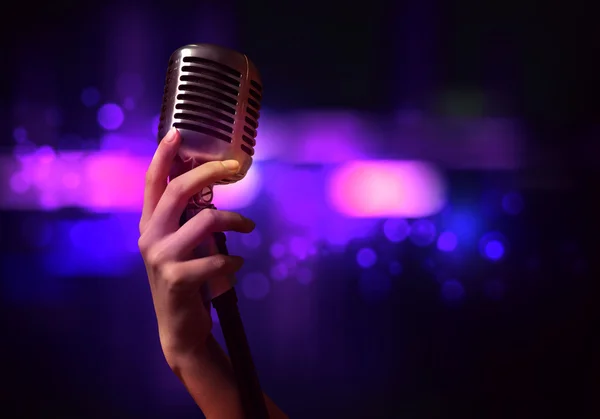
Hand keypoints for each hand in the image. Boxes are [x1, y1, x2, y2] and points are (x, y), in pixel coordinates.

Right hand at [138, 128, 255, 365]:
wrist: (179, 328)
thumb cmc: (185, 280)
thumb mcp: (179, 246)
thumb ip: (185, 220)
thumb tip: (208, 188)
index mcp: (149, 225)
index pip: (153, 183)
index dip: (163, 156)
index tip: (177, 132)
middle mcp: (149, 237)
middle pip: (178, 192)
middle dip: (209, 173)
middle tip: (234, 167)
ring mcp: (160, 258)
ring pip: (205, 221)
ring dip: (235, 220)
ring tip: (249, 226)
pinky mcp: (177, 279)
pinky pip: (217, 259)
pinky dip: (234, 259)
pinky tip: (237, 263)